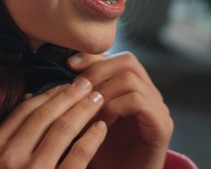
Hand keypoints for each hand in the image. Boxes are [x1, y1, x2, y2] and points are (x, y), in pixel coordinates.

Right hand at [0, 77, 107, 167]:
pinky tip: (101, 128)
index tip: (66, 84)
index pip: (24, 111)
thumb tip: (30, 96)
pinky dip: (91, 138)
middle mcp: (9, 159)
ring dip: (83, 111)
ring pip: (62, 130)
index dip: (48, 94)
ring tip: (98, 100)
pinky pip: (78, 156)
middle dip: (69, 96)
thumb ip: (12, 132)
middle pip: (44, 116)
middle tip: (88, 84)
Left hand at [66, 51, 172, 168]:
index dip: (92, 57)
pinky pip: (138, 101)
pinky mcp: (162, 125)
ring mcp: (158, 109)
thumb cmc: (101, 153)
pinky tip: (102, 123)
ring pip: (130, 79)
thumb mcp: (85, 119)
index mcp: (133, 87)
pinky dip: (115, 107)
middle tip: (77, 85)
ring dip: (103, 92)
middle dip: (97, 69)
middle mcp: (149, 94)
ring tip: (88, 109)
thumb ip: (77, 98)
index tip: (69, 65)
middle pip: (128, 60)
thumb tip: (48, 78)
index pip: (116, 57)